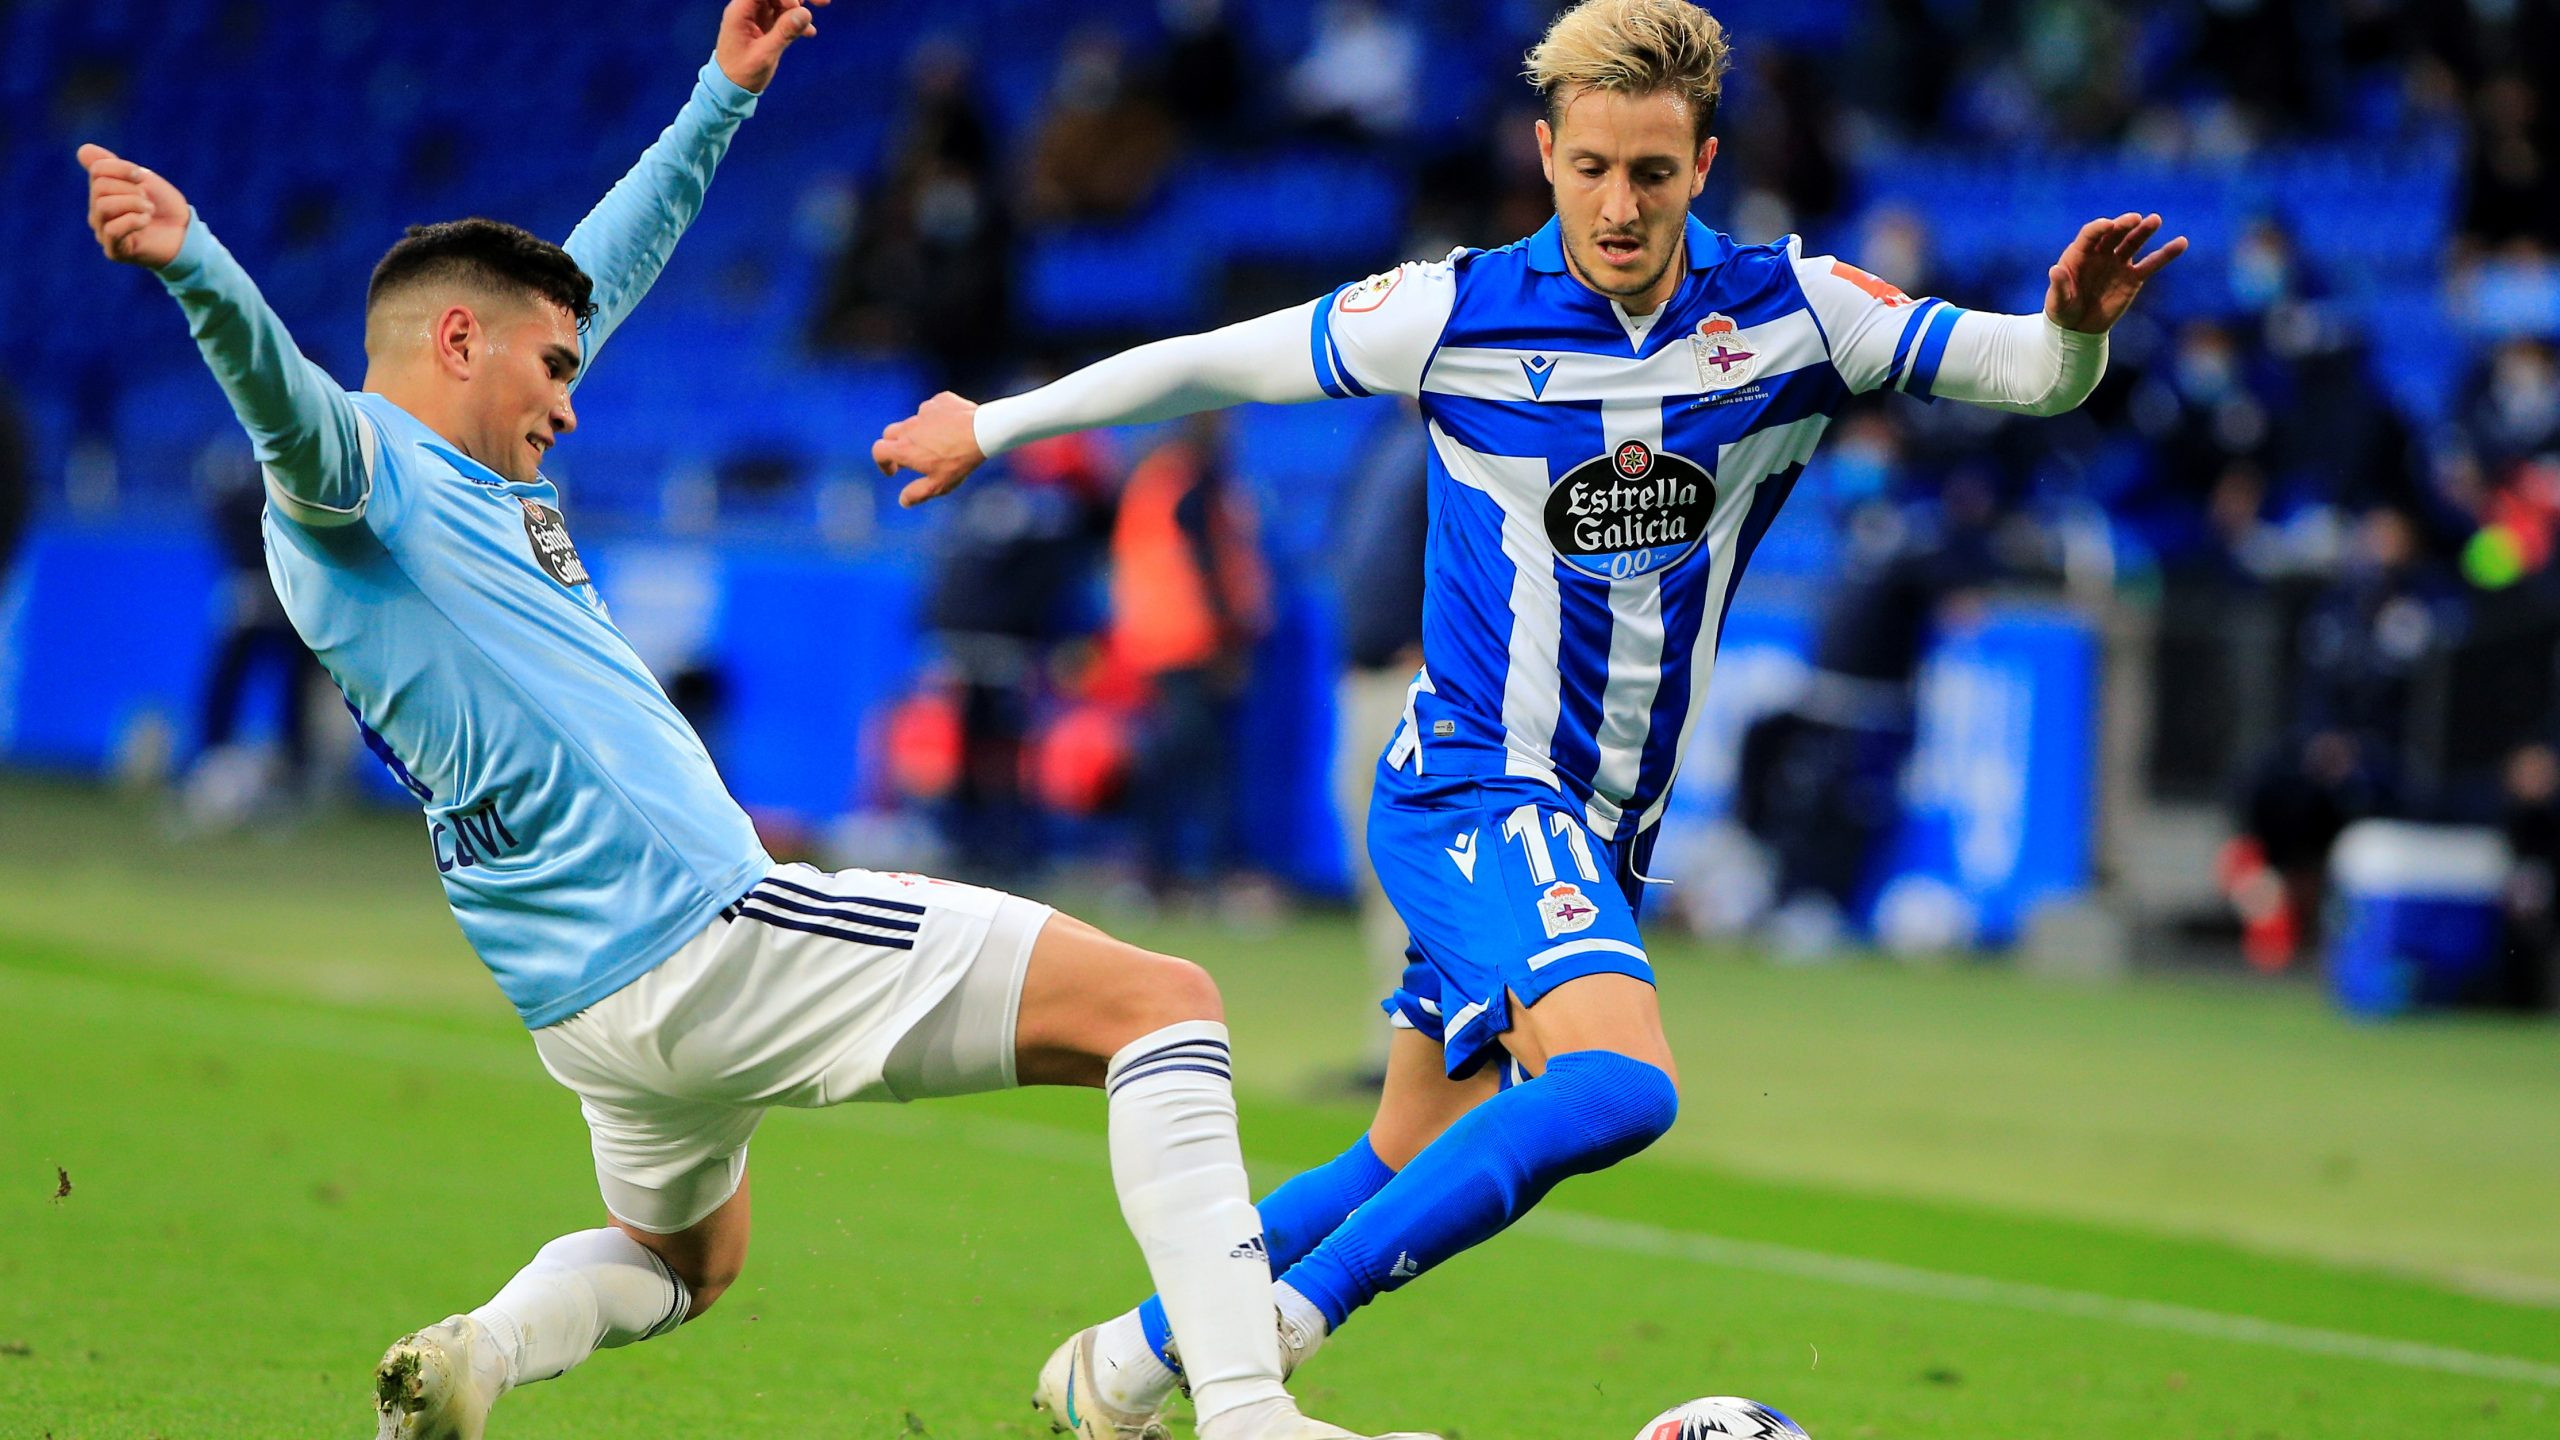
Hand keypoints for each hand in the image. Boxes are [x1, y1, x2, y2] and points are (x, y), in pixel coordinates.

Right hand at [78, 143, 190, 269]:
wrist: (186, 234)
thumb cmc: (164, 206)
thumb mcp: (141, 180)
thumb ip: (111, 165)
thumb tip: (83, 150)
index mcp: (101, 192)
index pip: (98, 170)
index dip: (121, 168)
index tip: (141, 177)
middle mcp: (97, 212)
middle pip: (99, 187)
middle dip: (130, 189)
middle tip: (147, 200)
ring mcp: (103, 232)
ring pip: (103, 206)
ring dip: (133, 204)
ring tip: (149, 210)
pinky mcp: (114, 251)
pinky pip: (112, 230)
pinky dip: (133, 221)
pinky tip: (146, 222)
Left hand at [714, 0, 825, 93]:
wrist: (730, 89)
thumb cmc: (741, 74)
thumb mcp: (764, 55)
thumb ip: (784, 32)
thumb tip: (806, 14)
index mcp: (741, 10)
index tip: (795, 8)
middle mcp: (749, 8)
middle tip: (823, 3)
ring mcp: (758, 15)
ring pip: (782, 0)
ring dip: (800, 6)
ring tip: (817, 15)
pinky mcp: (766, 25)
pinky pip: (785, 14)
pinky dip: (798, 20)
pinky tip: (809, 33)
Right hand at [873, 392, 986, 507]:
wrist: (983, 431)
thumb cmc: (960, 461)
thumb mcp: (939, 484)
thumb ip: (918, 494)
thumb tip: (903, 501)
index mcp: (904, 448)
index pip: (878, 451)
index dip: (882, 462)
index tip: (894, 471)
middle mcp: (910, 427)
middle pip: (890, 433)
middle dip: (895, 445)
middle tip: (911, 457)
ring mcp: (925, 411)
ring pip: (914, 420)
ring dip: (919, 432)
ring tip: (940, 443)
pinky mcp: (940, 400)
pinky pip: (933, 409)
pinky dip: (937, 418)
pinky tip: (952, 427)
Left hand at [2045, 212, 2188, 333]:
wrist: (2078, 328)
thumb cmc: (2062, 311)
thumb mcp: (2057, 301)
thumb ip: (2059, 285)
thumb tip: (2055, 270)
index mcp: (2079, 254)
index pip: (2090, 234)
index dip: (2099, 228)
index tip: (2108, 225)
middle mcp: (2100, 253)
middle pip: (2114, 234)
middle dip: (2123, 225)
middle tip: (2135, 219)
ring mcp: (2118, 263)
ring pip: (2133, 243)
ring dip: (2144, 231)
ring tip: (2155, 220)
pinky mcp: (2133, 277)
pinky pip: (2152, 264)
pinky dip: (2166, 254)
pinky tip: (2182, 242)